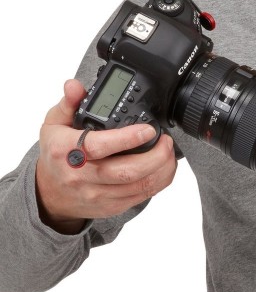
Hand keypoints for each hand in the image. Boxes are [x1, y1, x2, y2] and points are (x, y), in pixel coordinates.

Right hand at [35, 79, 177, 233]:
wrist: (51, 193)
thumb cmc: (56, 156)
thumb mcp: (55, 125)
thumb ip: (69, 103)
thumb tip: (75, 85)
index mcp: (67, 151)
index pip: (100, 146)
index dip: (128, 138)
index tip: (149, 129)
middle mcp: (82, 175)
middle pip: (127, 171)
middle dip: (156, 156)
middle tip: (167, 141)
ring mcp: (98, 194)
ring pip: (140, 186)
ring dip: (162, 169)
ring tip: (169, 153)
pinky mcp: (112, 206)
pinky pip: (142, 196)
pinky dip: (159, 182)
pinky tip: (164, 168)